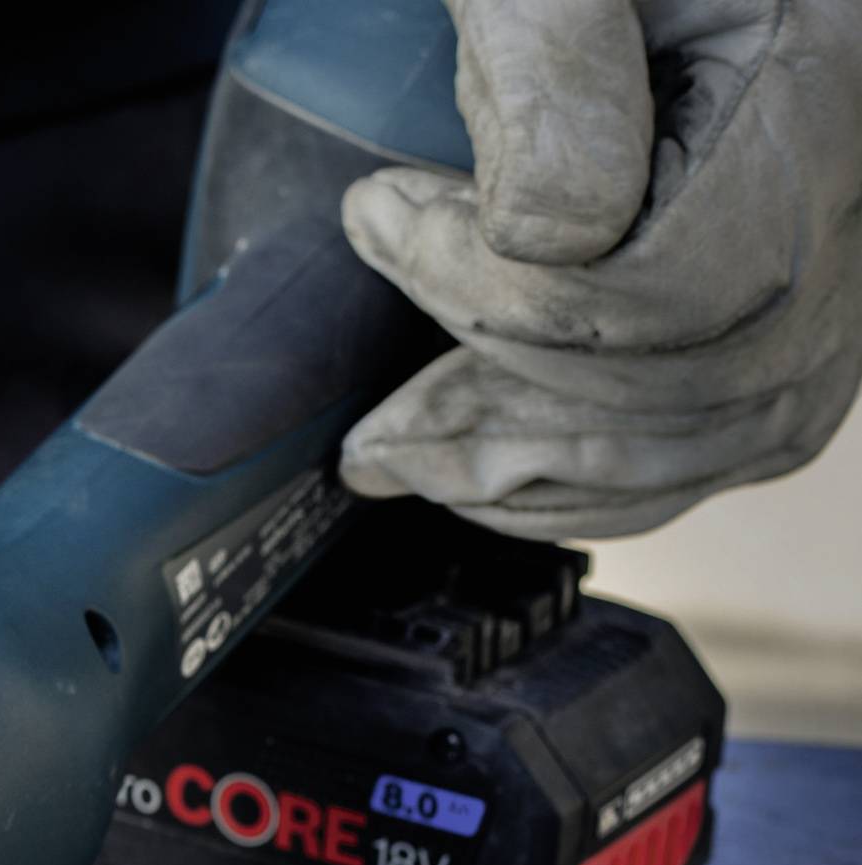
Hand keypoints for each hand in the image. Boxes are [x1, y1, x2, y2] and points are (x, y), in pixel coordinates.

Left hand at [340, 0, 861, 537]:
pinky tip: (486, 477)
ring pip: (716, 436)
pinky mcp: (811, 307)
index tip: (378, 222)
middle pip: (700, 380)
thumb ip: (550, 65)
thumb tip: (541, 234)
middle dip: (501, 410)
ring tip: (398, 459)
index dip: (505, 298)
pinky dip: (597, 480)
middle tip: (369, 426)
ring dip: (531, 473)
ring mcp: (848, 257)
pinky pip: (729, 440)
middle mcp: (856, 192)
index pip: (674, 285)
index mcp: (814, 88)